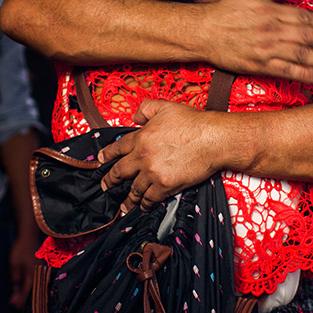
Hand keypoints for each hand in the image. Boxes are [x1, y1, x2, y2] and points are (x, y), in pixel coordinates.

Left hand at [8, 231, 40, 308]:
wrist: (29, 236)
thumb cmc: (21, 249)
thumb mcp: (14, 264)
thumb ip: (16, 277)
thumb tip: (16, 289)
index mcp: (33, 274)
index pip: (27, 290)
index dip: (20, 299)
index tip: (14, 305)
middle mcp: (39, 274)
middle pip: (32, 291)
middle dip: (23, 299)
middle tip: (14, 305)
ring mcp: (41, 271)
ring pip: (34, 286)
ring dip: (26, 293)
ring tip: (16, 299)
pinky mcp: (40, 269)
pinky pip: (35, 281)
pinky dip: (29, 287)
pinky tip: (23, 290)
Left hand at [97, 100, 225, 213]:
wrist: (212, 138)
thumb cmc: (193, 122)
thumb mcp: (165, 106)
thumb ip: (146, 109)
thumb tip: (135, 117)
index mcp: (141, 137)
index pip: (117, 147)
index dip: (106, 154)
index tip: (100, 160)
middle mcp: (143, 156)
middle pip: (120, 172)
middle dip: (110, 180)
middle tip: (105, 185)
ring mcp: (153, 173)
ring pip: (134, 189)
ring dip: (128, 199)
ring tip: (123, 205)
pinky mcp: (166, 185)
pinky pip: (151, 198)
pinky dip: (146, 204)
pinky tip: (144, 206)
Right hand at [202, 0, 312, 82]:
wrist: (204, 32)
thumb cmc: (226, 11)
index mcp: (272, 11)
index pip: (304, 18)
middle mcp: (272, 30)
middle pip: (307, 37)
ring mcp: (266, 49)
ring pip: (300, 54)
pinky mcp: (259, 64)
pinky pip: (286, 70)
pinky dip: (303, 74)